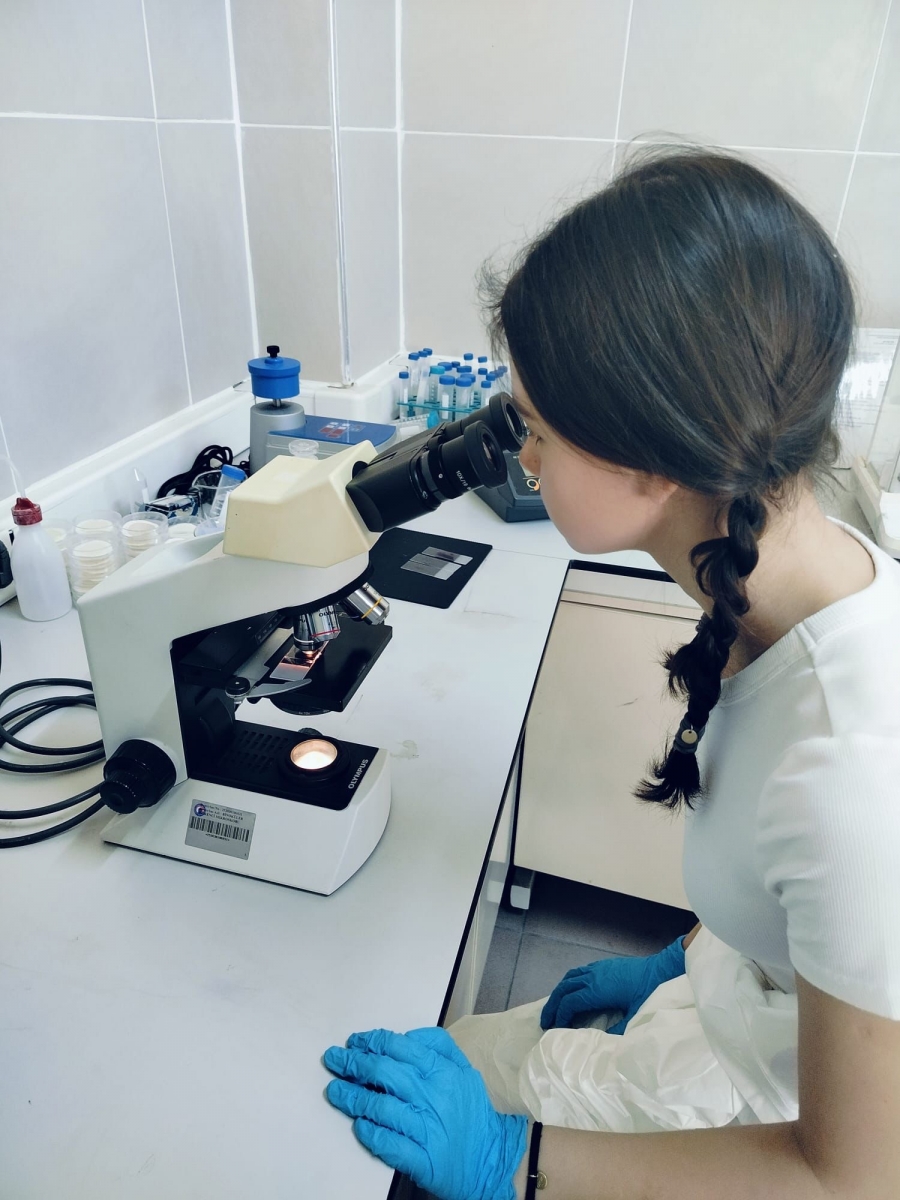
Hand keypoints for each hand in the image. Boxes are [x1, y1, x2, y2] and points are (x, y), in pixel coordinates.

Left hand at [323, 1026, 526, 1199]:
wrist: (489, 1160)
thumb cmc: (471, 1112)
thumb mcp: (464, 1070)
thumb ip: (439, 1046)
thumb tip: (406, 1035)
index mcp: (445, 1072)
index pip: (401, 1048)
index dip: (373, 1042)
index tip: (355, 1042)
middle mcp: (435, 1098)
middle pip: (386, 1074)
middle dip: (354, 1064)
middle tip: (335, 1060)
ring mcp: (428, 1130)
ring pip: (382, 1107)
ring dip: (353, 1097)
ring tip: (335, 1091)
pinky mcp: (423, 1160)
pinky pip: (390, 1144)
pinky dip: (371, 1133)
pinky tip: (358, 1125)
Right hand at [540, 936, 685, 1032]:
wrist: (663, 968)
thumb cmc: (650, 992)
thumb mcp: (636, 1016)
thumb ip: (618, 1030)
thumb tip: (603, 1043)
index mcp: (597, 990)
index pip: (570, 1002)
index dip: (560, 1016)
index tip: (555, 1029)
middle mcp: (593, 977)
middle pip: (564, 989)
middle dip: (553, 1005)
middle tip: (545, 1021)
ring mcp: (597, 969)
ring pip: (569, 977)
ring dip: (559, 992)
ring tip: (554, 1007)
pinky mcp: (603, 965)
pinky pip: (579, 972)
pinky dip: (570, 983)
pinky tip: (572, 992)